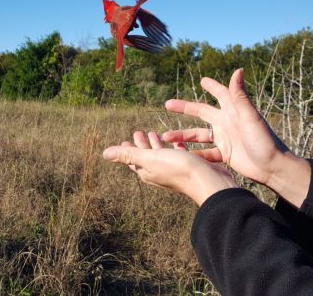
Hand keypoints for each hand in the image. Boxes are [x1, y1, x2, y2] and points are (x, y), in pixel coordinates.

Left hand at [103, 130, 237, 205]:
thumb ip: (128, 156)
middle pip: (147, 157)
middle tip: (138, 133)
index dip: (128, 150)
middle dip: (141, 145)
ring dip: (156, 145)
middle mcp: (160, 173)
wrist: (208, 181)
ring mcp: (174, 171)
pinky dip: (174, 147)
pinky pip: (177, 155)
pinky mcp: (188, 166)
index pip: (133, 160)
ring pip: (162, 156)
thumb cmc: (178, 169)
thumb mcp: (150, 159)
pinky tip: (177, 141)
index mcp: (148, 172)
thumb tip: (104, 153)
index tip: (125, 141)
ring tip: (155, 134)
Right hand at [162, 69, 311, 207]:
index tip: (202, 80)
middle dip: (185, 108)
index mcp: (234, 111)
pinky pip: (205, 153)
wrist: (273, 168)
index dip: (212, 86)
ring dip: (183, 135)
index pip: (221, 94)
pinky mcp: (225, 154)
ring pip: (198, 135)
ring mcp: (225, 138)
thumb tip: (238, 69)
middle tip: (168, 104)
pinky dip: (193, 154)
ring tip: (165, 137)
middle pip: (202, 113)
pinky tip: (180, 156)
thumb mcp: (249, 117)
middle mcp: (228, 122)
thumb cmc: (264, 140)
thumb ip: (240, 96)